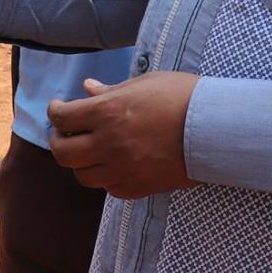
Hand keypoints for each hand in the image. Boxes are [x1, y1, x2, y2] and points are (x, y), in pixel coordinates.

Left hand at [47, 72, 197, 198]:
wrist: (216, 128)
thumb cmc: (182, 97)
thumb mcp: (144, 84)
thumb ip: (111, 91)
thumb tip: (87, 89)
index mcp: (107, 112)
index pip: (61, 117)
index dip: (55, 111)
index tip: (59, 107)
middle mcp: (108, 143)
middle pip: (63, 152)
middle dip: (58, 141)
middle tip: (65, 133)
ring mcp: (122, 168)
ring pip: (82, 175)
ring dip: (81, 162)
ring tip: (90, 150)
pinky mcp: (138, 186)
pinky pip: (109, 188)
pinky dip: (106, 178)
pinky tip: (114, 164)